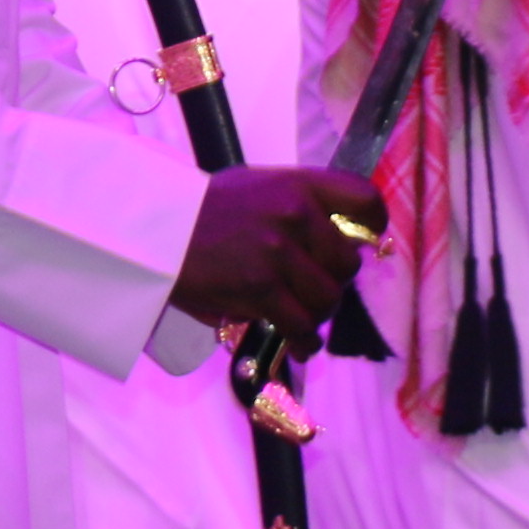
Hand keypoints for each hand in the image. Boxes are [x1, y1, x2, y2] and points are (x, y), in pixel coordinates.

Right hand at [170, 167, 384, 334]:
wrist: (155, 230)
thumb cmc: (202, 211)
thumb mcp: (257, 188)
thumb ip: (299, 207)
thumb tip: (342, 241)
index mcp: (298, 185)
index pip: (364, 199)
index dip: (373, 225)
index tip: (366, 241)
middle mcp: (295, 215)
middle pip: (347, 263)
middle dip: (333, 282)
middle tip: (313, 287)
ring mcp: (278, 252)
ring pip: (328, 299)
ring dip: (317, 314)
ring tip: (302, 318)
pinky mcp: (261, 288)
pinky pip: (302, 325)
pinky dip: (304, 341)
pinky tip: (299, 342)